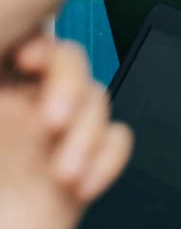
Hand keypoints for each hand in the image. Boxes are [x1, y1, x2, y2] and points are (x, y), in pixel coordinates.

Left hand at [0, 37, 131, 228]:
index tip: (30, 59)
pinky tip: (82, 183)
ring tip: (64, 170)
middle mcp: (22, 116)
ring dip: (89, 135)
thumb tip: (13, 76)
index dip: (40, 46)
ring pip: (100, 102)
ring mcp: (53, 144)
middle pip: (71, 64)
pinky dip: (108, 159)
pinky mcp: (80, 174)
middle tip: (55, 117)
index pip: (28, 49)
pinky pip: (118, 142)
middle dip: (71, 84)